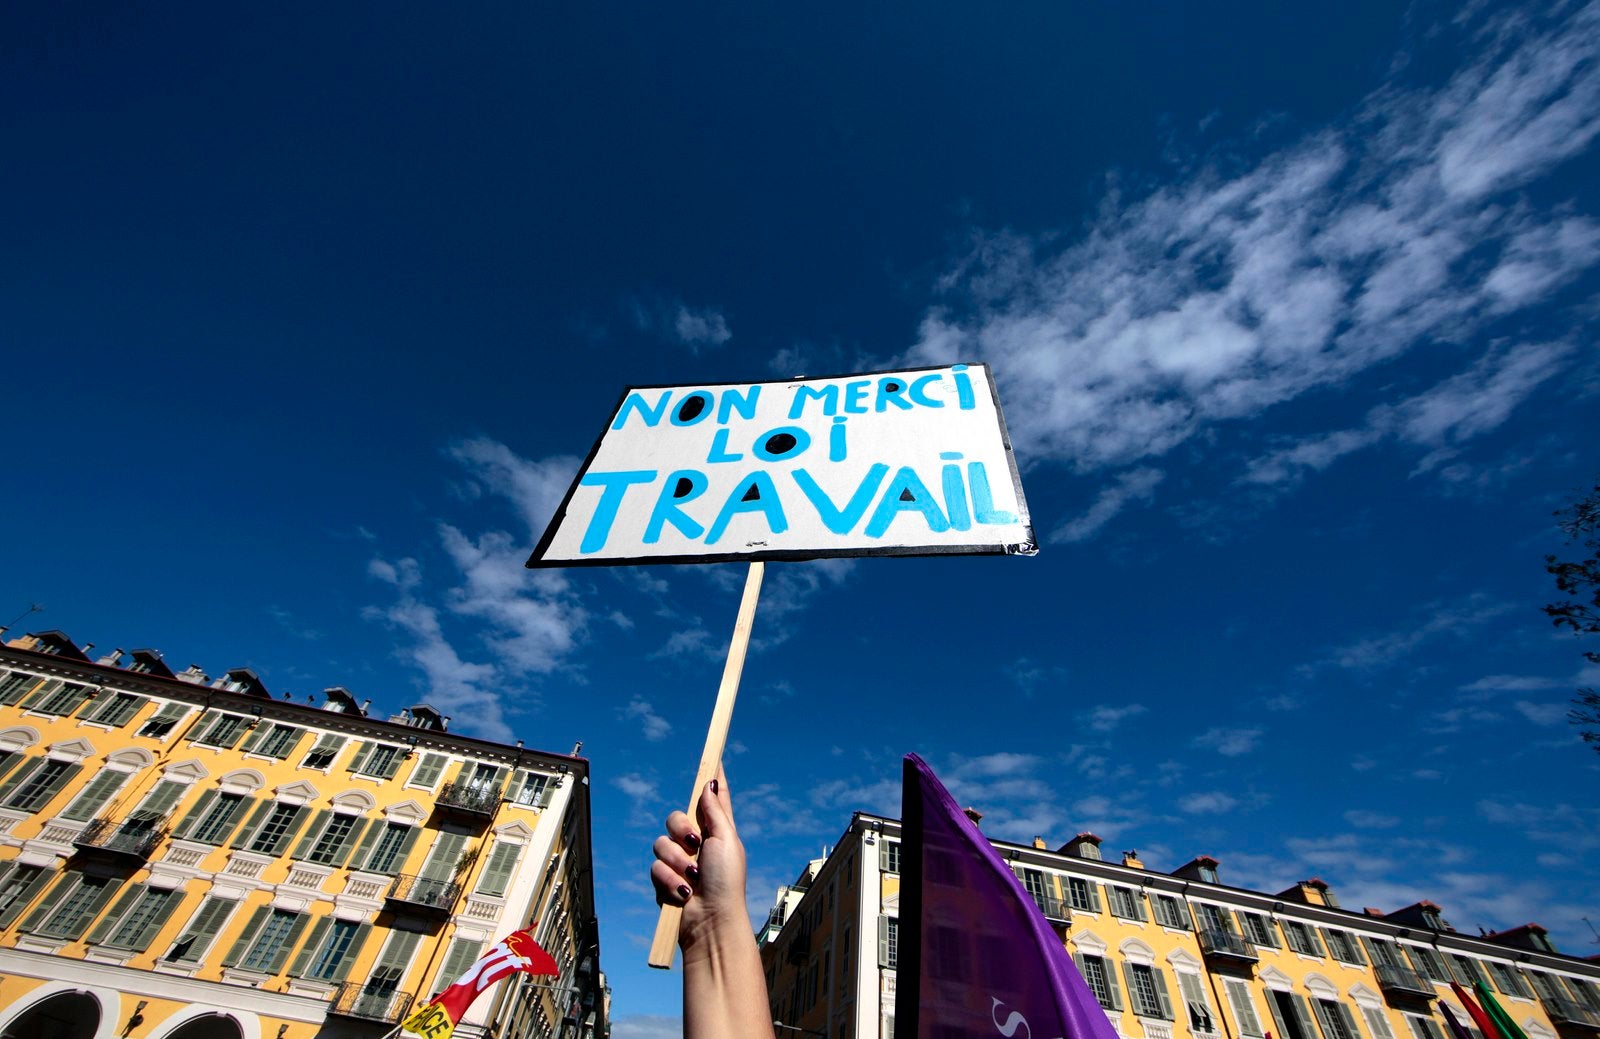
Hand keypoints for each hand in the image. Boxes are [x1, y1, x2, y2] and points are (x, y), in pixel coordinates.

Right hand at [651, 764, 748, 953]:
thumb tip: (710, 782)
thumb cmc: (726, 881)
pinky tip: (682, 893)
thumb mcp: (725, 840)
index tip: (713, 758)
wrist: (711, 922)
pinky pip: (654, 867)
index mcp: (717, 831)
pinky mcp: (665, 880)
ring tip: (692, 879)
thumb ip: (714, 811)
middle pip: (675, 817)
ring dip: (677, 862)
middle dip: (681, 831)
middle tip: (695, 845)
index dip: (712, 780)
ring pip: (660, 843)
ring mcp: (680, 862)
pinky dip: (668, 880)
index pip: (713, 799)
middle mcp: (697, 844)